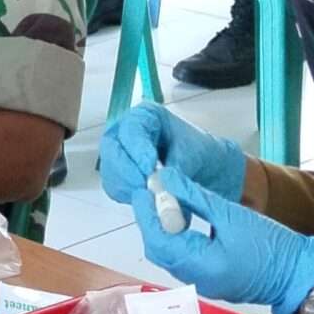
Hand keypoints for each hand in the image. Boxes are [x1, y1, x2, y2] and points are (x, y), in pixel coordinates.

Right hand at [98, 104, 246, 205]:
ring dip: (126, 185)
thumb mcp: (191, 156)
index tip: (149, 168)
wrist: (202, 166)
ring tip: (148, 196)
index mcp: (145, 115)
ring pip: (111, 169)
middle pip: (113, 148)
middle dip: (127, 170)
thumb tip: (161, 189)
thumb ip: (175, 171)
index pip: (131, 129)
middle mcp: (126, 131)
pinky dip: (127, 194)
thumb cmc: (197, 152)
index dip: (137, 149)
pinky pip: (114, 186)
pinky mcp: (119, 174)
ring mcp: (119, 152)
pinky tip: (144, 199)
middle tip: (143, 187)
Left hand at [130, 167, 313, 313]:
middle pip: (160, 250)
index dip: (146, 214)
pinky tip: (179, 220)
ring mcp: (203, 283)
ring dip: (162, 230)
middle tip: (151, 193)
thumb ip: (195, 198)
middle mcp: (196, 280)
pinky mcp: (210, 281)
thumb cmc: (273, 245)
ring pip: (169, 256)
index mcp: (202, 266)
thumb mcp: (232, 215)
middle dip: (151, 221)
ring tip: (162, 202)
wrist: (300, 276)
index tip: (143, 189)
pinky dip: (175, 239)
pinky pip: (183, 260)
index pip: (159, 240)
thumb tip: (166, 179)